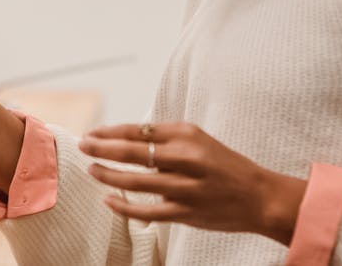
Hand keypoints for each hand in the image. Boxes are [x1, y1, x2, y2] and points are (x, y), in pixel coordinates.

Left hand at [78, 122, 306, 244]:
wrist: (259, 197)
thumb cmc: (224, 165)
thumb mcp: (198, 140)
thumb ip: (166, 139)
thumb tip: (126, 138)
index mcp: (186, 135)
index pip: (138, 130)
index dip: (109, 132)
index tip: (92, 133)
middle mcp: (185, 158)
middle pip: (131, 151)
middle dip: (100, 148)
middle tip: (82, 146)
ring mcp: (184, 187)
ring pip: (134, 180)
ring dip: (107, 175)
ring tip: (91, 170)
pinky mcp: (185, 212)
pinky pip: (146, 210)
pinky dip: (123, 206)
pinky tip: (108, 200)